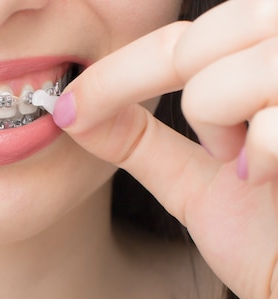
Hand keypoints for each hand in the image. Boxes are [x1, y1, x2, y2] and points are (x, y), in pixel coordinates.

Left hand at [53, 0, 277, 298]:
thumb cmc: (269, 242)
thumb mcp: (195, 182)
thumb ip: (140, 141)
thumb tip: (70, 111)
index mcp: (271, 62)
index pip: (186, 36)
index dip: (118, 71)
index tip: (65, 108)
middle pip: (212, 33)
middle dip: (184, 97)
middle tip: (217, 150)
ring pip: (236, 69)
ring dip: (224, 126)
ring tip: (254, 169)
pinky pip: (273, 121)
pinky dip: (259, 152)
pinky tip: (271, 181)